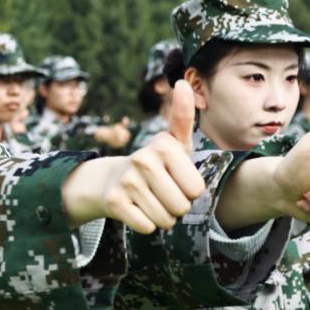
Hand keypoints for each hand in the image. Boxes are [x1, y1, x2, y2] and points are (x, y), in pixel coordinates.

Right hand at [61, 82, 203, 231]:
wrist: (113, 180)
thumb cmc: (156, 164)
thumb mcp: (174, 143)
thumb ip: (184, 116)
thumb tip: (184, 82)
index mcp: (164, 145)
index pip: (196, 189)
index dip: (190, 191)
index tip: (177, 181)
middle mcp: (143, 159)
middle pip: (181, 206)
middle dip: (177, 207)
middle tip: (164, 194)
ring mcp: (127, 180)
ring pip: (165, 220)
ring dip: (162, 218)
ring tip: (152, 201)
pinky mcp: (114, 201)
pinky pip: (146, 227)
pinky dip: (146, 225)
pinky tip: (138, 210)